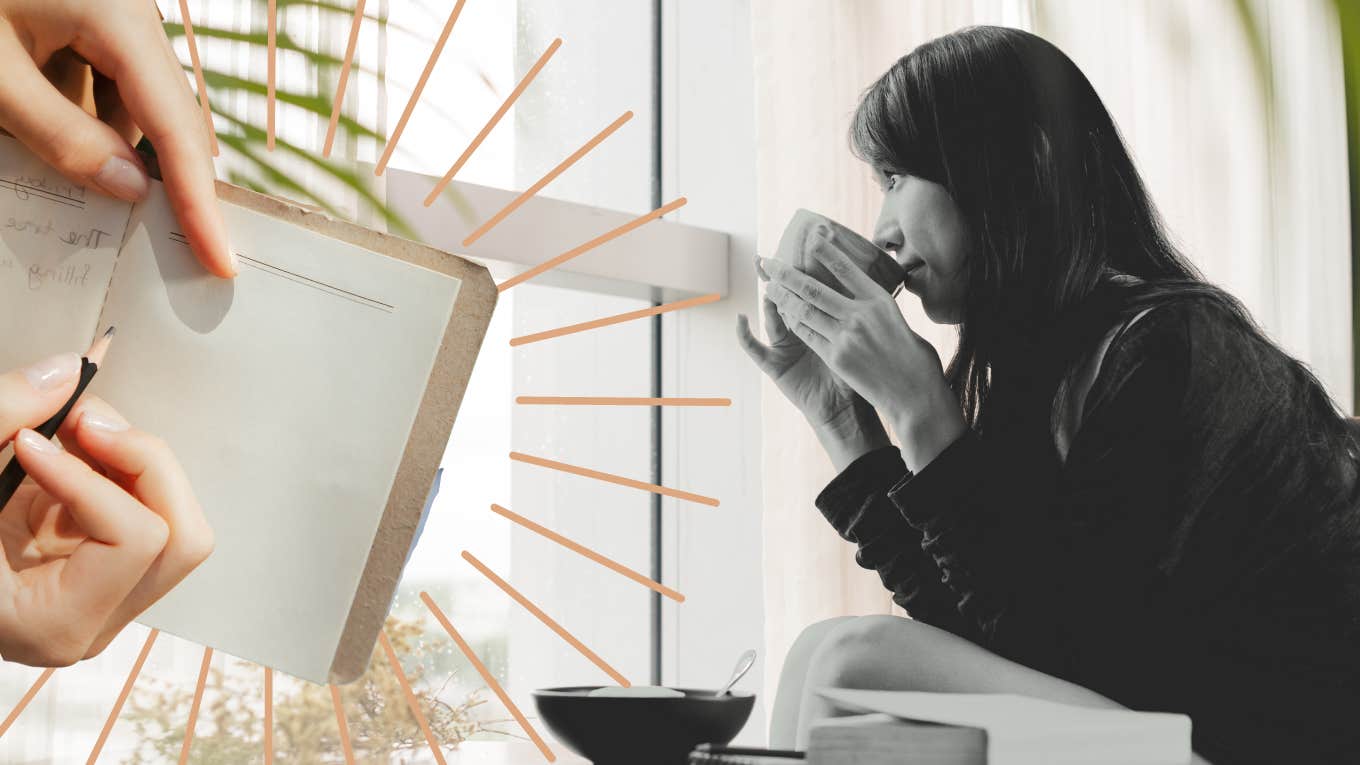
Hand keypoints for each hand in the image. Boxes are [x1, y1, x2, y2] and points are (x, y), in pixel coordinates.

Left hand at [0, 0, 232, 276]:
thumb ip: (60, 133)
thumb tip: (131, 189)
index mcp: (120, 17)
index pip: (177, 125)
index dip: (198, 199)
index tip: (220, 258)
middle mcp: (136, 14)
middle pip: (174, 115)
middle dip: (173, 182)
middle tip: (183, 247)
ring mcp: (120, 15)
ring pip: (144, 103)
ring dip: (122, 150)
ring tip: (93, 183)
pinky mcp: (98, 19)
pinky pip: (115, 83)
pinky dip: (98, 122)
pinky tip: (65, 140)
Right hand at [0, 354, 212, 665]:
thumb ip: (0, 417)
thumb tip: (66, 370)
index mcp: (54, 624)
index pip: (137, 540)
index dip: (92, 478)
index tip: (29, 443)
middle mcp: (93, 621)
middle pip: (183, 537)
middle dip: (143, 464)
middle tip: (79, 421)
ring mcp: (103, 595)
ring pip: (176, 520)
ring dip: (131, 460)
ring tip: (68, 428)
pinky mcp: (98, 563)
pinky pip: (143, 506)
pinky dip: (114, 464)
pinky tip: (66, 444)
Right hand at [737, 257, 889, 471]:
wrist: (844, 409)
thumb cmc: (857, 374)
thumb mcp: (858, 341)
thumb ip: (860, 318)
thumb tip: (881, 292)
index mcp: (817, 323)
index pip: (808, 293)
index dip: (803, 273)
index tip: (801, 249)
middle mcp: (796, 332)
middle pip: (785, 299)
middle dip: (778, 278)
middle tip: (769, 257)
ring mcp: (782, 346)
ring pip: (771, 318)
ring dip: (767, 300)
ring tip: (765, 282)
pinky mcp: (773, 364)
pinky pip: (754, 348)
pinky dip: (744, 335)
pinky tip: (740, 319)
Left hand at [757, 231, 966, 471]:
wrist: (916, 392)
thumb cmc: (914, 359)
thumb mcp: (899, 322)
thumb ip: (876, 309)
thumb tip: (862, 298)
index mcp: (880, 300)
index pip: (845, 268)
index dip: (824, 251)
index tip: (809, 237)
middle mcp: (861, 313)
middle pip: (815, 288)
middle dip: (788, 273)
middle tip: (769, 262)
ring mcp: (847, 335)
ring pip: (805, 310)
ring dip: (783, 297)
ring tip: (769, 287)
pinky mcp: (837, 357)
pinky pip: (808, 334)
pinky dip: (794, 323)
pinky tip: (783, 315)